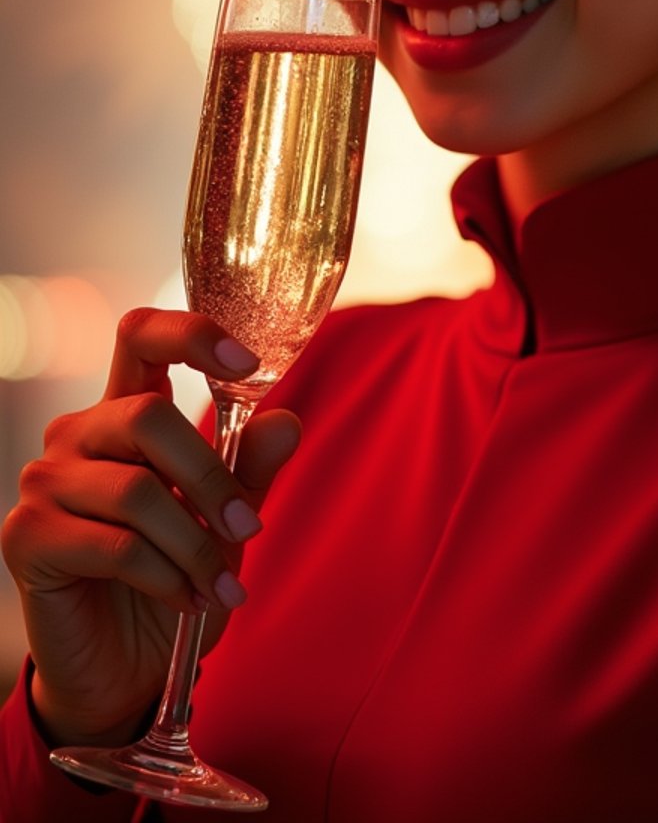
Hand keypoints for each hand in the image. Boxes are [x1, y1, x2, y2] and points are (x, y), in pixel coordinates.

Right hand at [0, 308, 301, 745]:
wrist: (125, 668)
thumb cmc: (173, 579)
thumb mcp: (225, 522)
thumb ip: (249, 468)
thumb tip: (286, 420)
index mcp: (124, 411)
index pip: (141, 335)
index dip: (191, 333)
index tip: (249, 362)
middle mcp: (76, 434)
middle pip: (149, 416)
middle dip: (212, 478)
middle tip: (247, 530)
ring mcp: (45, 483)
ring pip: (137, 489)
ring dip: (194, 544)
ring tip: (220, 585)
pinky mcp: (26, 537)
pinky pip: (115, 545)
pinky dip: (166, 576)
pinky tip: (186, 600)